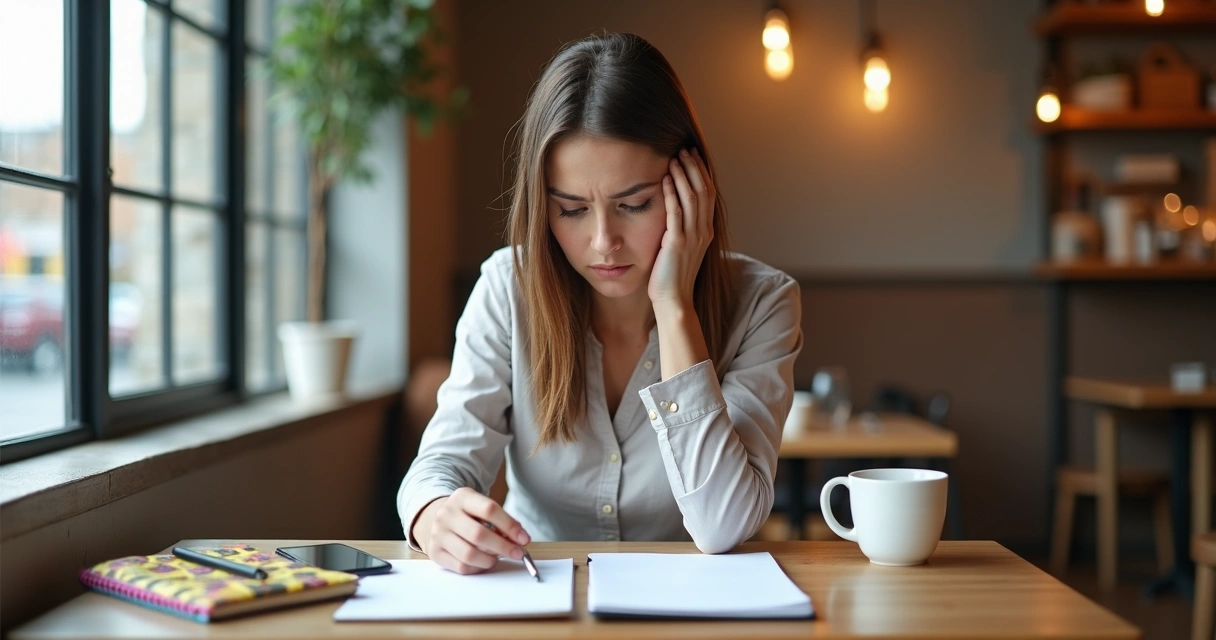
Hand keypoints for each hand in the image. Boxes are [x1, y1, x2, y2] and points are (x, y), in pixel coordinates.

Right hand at [413, 487, 530, 574]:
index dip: (510, 526)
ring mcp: (438, 534)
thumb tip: (520, 539)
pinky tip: (483, 562)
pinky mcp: (435, 552)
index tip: (524, 538)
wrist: (433, 518)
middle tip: (518, 553)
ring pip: (469, 554)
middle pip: (479, 534)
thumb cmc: (466, 514)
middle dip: (503, 547)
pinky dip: (478, 568)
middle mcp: (447, 514)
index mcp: (462, 497)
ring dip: (490, 560)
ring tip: (497, 557)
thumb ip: (500, 520)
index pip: (489, 510)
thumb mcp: (480, 507)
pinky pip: (461, 567)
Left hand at [648, 147, 714, 308]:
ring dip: (683, 176)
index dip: (701, 173)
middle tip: (684, 150)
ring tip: (675, 158)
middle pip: (704, 191)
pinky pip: (676, 213)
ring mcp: (692, 237)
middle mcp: (703, 231)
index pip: (708, 194)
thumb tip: (674, 210)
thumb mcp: (682, 248)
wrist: (674, 301)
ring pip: (692, 198)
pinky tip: (664, 180)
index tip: (693, 156)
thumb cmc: (673, 277)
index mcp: (706, 231)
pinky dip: (671, 194)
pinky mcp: (677, 243)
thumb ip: (682, 229)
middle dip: (694, 168)